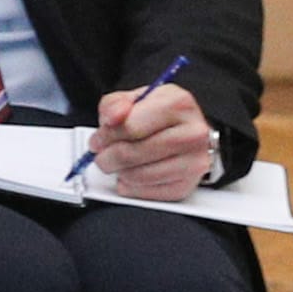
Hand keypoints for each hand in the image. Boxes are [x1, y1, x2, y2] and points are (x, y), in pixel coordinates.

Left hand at [89, 80, 216, 200]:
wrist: (186, 130)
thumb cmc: (158, 114)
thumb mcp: (134, 98)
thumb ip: (115, 104)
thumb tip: (112, 117)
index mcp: (178, 104)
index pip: (130, 128)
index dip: (105, 136)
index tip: (98, 139)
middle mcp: (193, 133)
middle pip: (131, 154)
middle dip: (106, 157)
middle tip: (102, 154)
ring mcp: (194, 161)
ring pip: (137, 176)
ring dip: (118, 172)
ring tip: (118, 163)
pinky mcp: (187, 184)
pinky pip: (147, 193)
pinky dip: (131, 186)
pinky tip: (132, 174)